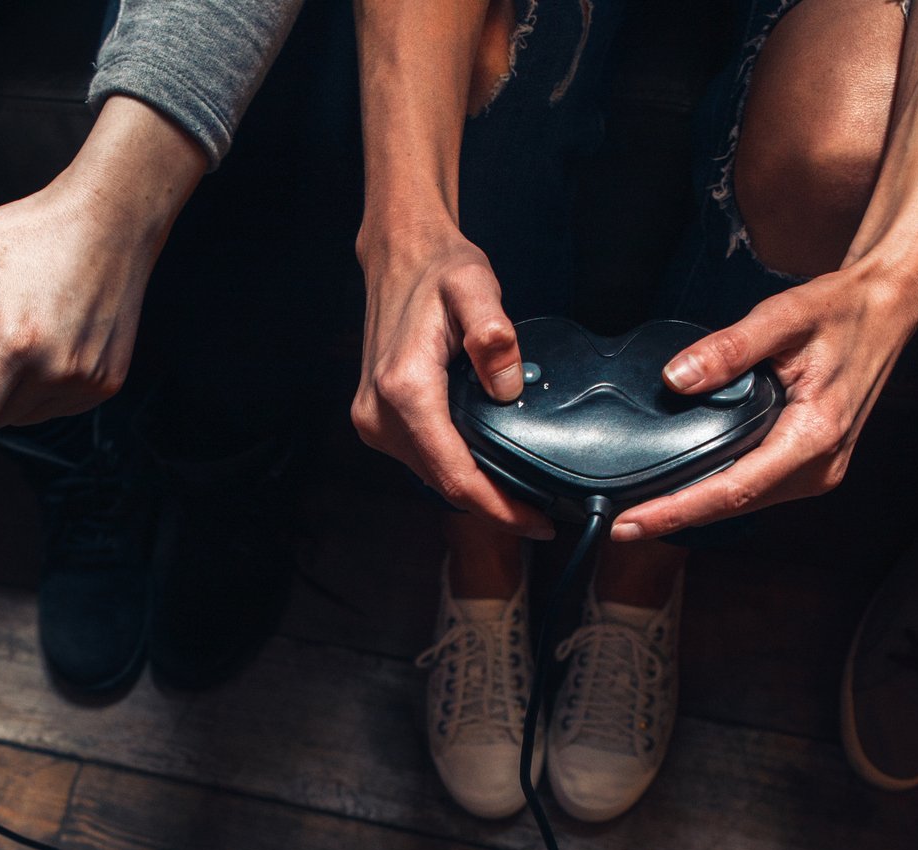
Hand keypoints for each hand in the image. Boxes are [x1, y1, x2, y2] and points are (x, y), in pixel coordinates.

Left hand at [0, 95, 204, 453]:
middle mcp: (55, 368)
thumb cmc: (43, 228)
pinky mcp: (107, 382)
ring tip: (21, 342)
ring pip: (27, 417)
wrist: (115, 218)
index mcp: (14, 340)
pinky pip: (59, 407)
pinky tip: (49, 348)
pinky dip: (44, 389)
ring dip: (12, 396)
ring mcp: (86, 379)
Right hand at [352, 222, 550, 538]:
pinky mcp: (376, 422)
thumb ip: (492, 335)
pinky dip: (458, 471)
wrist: (398, 257)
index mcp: (403, 390)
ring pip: (433, 477)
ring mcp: (373, 422)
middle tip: (544, 515)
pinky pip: (424, 461)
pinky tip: (490, 469)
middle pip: (444, 484)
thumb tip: (506, 388)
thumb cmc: (438, 270)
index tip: (539, 523)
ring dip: (476, 492)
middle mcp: (379, 415)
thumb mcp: (474, 286)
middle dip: (494, 507)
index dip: (499, 508)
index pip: (455, 474)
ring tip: (524, 498)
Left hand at [612, 260, 917, 540]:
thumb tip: (677, 379)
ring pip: (744, 501)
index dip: (676, 511)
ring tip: (643, 513)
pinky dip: (718, 490)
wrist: (887, 308)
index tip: (629, 526)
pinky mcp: (811, 464)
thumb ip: (729, 349)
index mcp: (815, 436)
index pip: (732, 489)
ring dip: (695, 507)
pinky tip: (684, 488)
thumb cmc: (844, 310)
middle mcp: (820, 466)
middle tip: (619, 526)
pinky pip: (756, 487)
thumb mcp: (785, 316)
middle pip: (733, 505)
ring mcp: (819, 470)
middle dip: (676, 517)